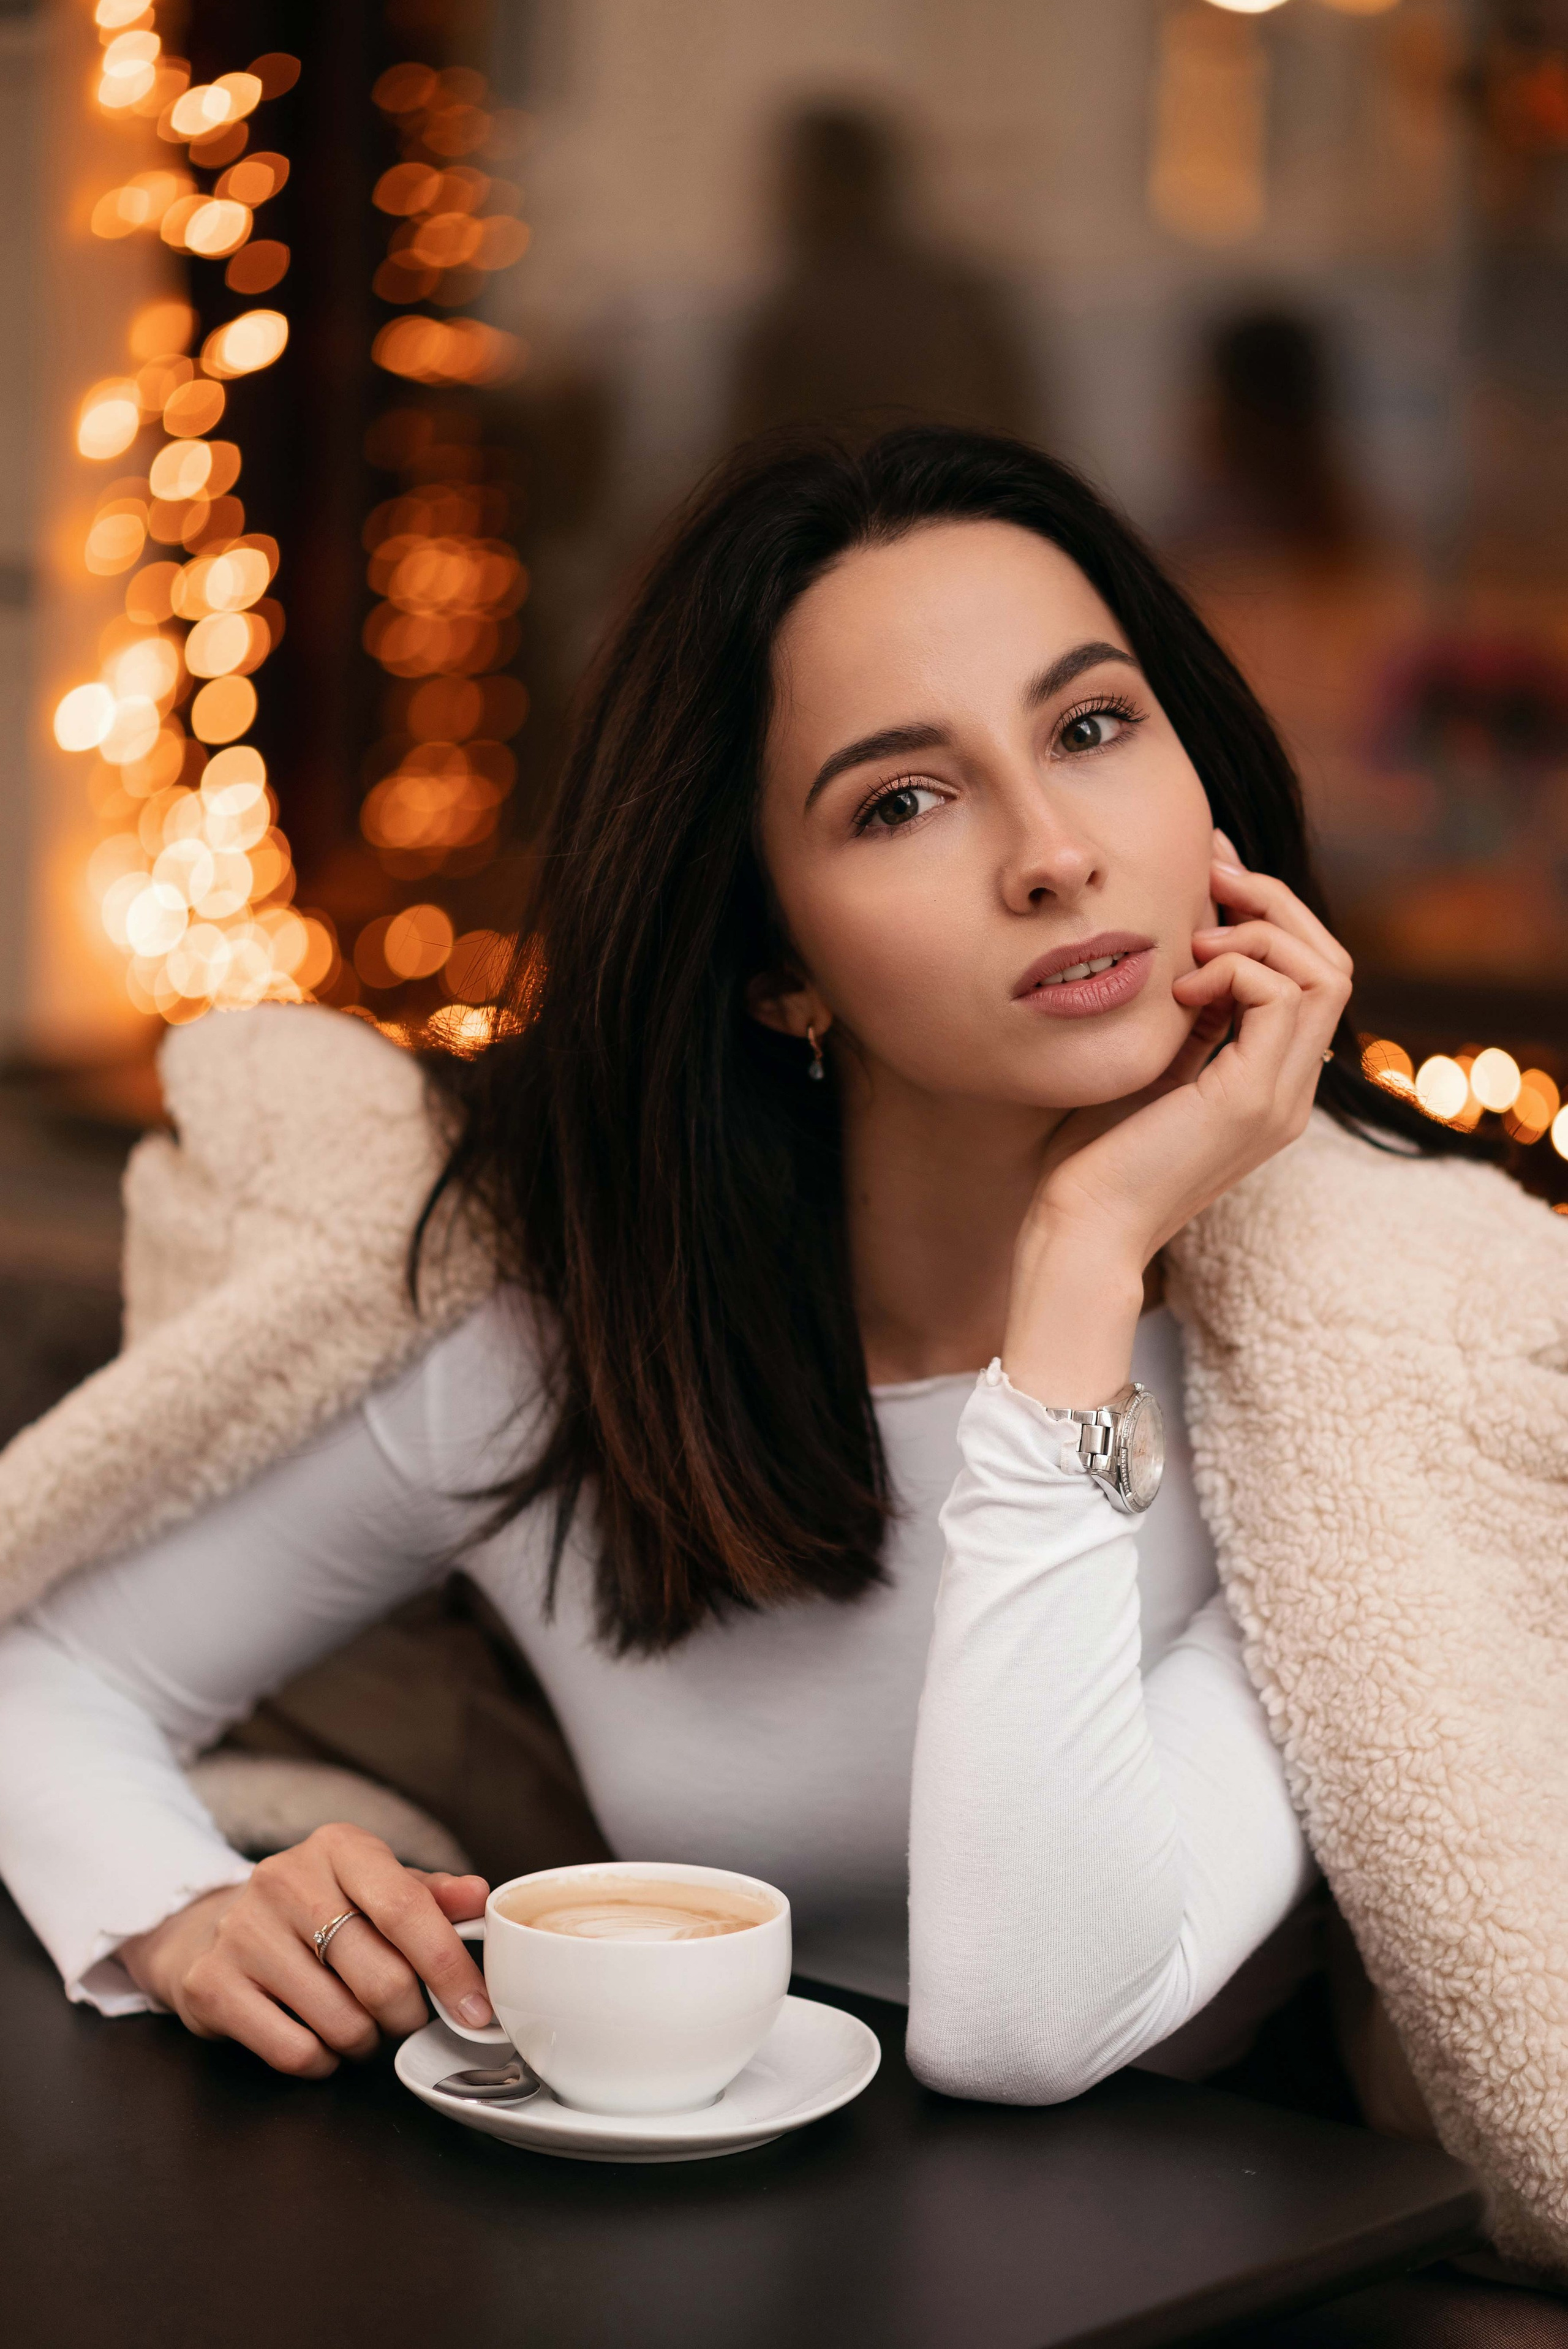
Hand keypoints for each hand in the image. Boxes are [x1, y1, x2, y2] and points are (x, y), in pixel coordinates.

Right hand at [119, 1824, 491, 2078]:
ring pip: (340, 2022)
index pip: (406, 1908)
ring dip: (367, 2041)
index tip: (477, 2011)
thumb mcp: (374, 1886)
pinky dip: (323, 2061)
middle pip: (380, 1978)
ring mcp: (242, 1932)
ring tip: (363, 2025)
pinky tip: (322, 2041)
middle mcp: (285, 1880)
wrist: (215, 1925)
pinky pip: (294, 2050)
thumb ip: (430, 1895)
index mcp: (339, 1847)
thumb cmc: (318, 1908)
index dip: (449, 1967)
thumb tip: (479, 1896)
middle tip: (407, 2018)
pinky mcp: (211, 1984)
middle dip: (408, 2015)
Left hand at [1003, 834, 1351, 1404]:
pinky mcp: (1251, 1101)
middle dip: (1275, 905)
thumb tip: (1183, 931)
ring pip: (1324, 972)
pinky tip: (1180, 985)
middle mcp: (1288, 1091)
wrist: (1079, 1233)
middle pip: (1332, 962)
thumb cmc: (1090, 1156)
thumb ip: (1179, 1013)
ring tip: (1192, 944)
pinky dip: (1236, 968)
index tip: (1207, 874)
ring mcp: (1279, 1099)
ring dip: (1257, 934)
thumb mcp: (1145, 1062)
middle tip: (1210, 878)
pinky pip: (1282, 996)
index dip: (1267, 914)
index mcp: (1266, 1082)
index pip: (1308, 975)